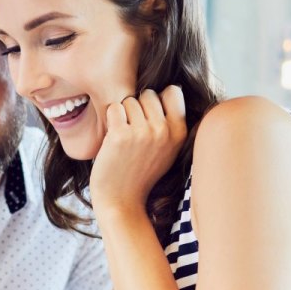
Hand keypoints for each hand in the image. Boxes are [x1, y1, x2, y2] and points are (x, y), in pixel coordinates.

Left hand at [90, 86, 187, 216]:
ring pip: (129, 100)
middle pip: (148, 94)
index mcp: (180, 133)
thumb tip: (172, 88)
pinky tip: (112, 139)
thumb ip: (172, 123)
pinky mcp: (121, 135)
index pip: (173, 91)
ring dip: (122, 115)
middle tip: (133, 134)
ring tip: (124, 139)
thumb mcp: (168, 150)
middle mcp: (164, 130)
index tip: (150, 119)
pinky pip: (114, 108)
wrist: (121, 201)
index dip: (157, 101)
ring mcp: (143, 132)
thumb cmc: (141, 174)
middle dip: (138, 108)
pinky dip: (110, 120)